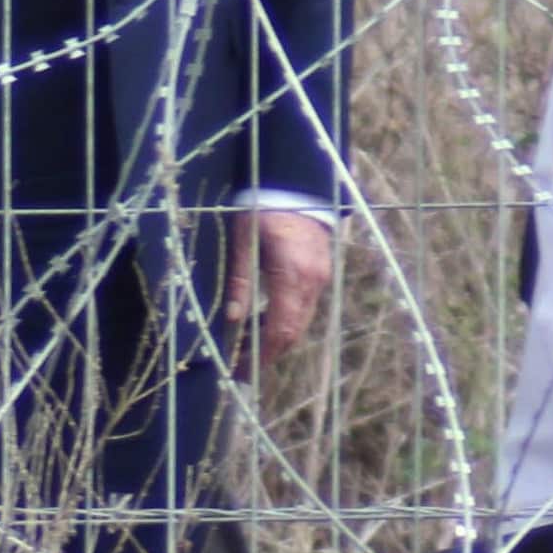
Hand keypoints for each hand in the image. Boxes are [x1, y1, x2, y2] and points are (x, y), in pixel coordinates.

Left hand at [224, 206, 335, 373]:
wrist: (295, 184)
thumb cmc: (263, 207)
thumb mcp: (243, 241)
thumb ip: (240, 280)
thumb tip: (232, 318)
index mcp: (293, 273)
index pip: (280, 328)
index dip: (262, 353)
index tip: (241, 369)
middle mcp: (313, 281)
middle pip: (293, 332)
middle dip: (267, 353)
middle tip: (239, 366)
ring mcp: (320, 278)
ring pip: (300, 322)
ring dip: (275, 338)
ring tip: (245, 346)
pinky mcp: (320, 273)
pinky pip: (304, 307)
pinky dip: (284, 320)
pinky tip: (261, 322)